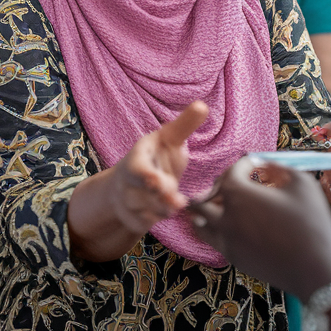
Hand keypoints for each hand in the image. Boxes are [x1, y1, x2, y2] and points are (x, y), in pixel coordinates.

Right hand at [108, 100, 206, 232]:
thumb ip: (185, 125)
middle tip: (179, 202)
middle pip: (143, 194)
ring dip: (167, 208)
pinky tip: (166, 208)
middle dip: (162, 198)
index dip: (146, 176)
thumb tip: (203, 106)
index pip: (137, 169)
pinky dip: (160, 218)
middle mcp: (128, 181)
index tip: (157, 182)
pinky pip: (148, 224)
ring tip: (176, 199)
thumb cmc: (156, 156)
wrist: (129, 183)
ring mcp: (127, 201)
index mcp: (137, 158)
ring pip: (151, 211)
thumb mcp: (169, 139)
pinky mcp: (131, 218)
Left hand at [190, 159, 330, 298]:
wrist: (315, 269)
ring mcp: (226, 240)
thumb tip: (262, 165)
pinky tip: (225, 224)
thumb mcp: (302, 183)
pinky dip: (212, 228)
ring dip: (206, 209)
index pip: (231, 171)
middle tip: (236, 184)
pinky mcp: (232, 257)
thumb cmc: (312, 223)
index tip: (258, 166)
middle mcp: (225, 217)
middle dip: (219, 186)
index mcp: (240, 194)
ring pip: (198, 221)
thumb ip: (277, 167)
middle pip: (203, 196)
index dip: (245, 164)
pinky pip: (211, 238)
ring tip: (219, 204)